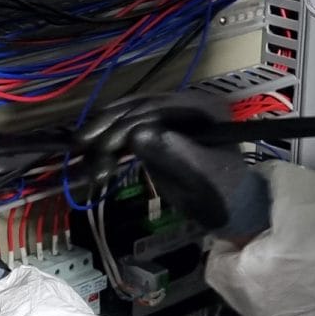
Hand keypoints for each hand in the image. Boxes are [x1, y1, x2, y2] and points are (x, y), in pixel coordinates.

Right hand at [76, 94, 272, 238]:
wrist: (233, 211)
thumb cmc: (224, 195)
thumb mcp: (202, 176)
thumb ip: (172, 153)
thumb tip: (137, 134)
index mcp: (203, 107)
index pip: (157, 107)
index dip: (126, 123)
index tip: (104, 145)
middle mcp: (186, 104)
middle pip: (139, 108)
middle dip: (109, 126)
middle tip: (82, 144)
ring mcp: (172, 117)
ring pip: (129, 116)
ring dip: (103, 133)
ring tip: (80, 150)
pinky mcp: (160, 130)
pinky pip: (130, 129)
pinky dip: (109, 141)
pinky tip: (91, 150)